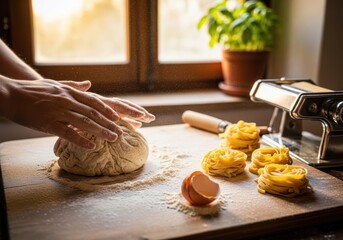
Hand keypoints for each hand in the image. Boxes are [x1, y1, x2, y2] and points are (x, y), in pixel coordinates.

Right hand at [1, 77, 154, 148]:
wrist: (11, 94)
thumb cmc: (34, 90)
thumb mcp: (56, 84)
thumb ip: (74, 85)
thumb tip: (89, 84)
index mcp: (70, 92)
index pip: (94, 101)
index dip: (108, 110)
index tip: (119, 117)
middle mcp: (67, 101)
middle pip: (93, 113)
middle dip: (110, 123)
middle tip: (122, 132)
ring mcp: (58, 112)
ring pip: (85, 123)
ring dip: (101, 131)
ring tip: (114, 138)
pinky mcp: (49, 123)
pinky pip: (68, 133)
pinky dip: (81, 139)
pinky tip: (92, 146)